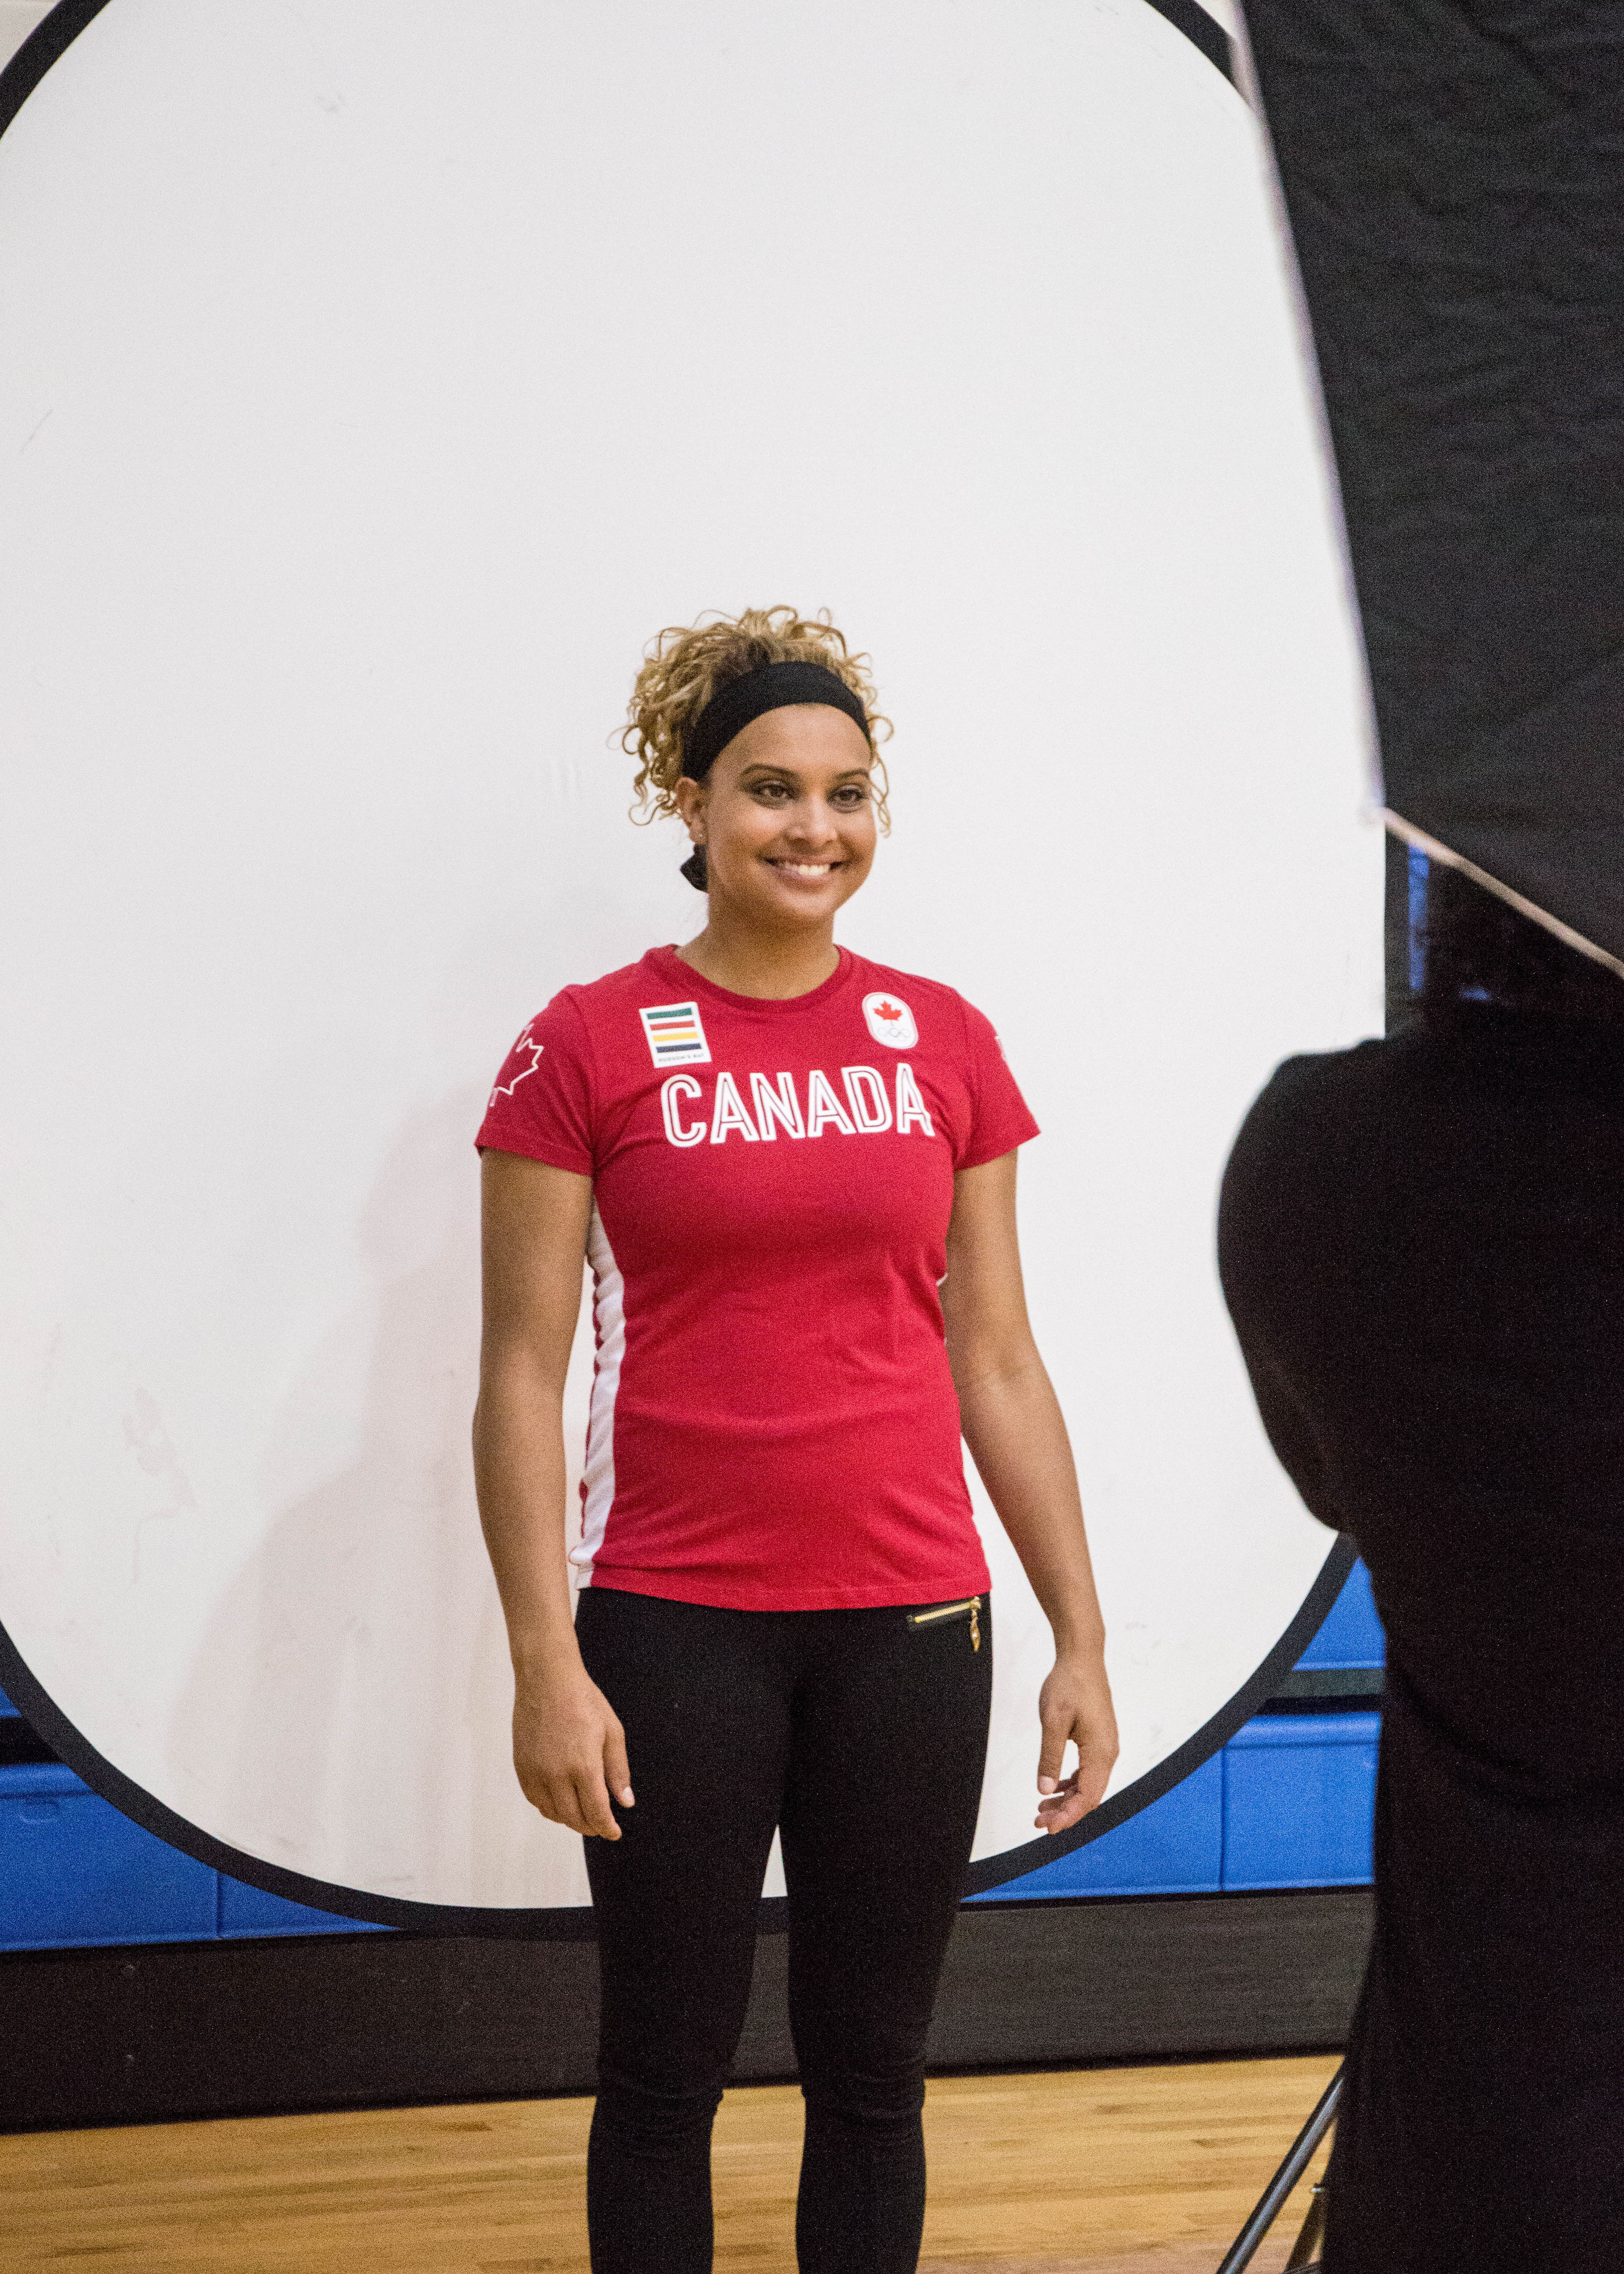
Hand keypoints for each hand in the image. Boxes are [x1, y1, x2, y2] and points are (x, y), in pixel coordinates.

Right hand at [512, 1662, 632, 1838]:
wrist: (547, 1679)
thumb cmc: (583, 1700)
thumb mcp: (612, 1732)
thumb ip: (618, 1771)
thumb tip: (625, 1802)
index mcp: (583, 1766)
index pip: (596, 1813)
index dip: (607, 1828)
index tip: (615, 1833)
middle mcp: (556, 1775)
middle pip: (574, 1818)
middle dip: (591, 1827)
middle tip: (602, 1826)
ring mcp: (535, 1772)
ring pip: (553, 1813)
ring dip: (570, 1819)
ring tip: (583, 1814)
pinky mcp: (521, 1767)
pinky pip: (535, 1800)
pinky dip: (549, 1808)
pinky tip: (561, 1802)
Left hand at [1034, 1647, 1117, 1834]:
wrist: (1082, 1658)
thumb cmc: (1068, 1685)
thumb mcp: (1053, 1721)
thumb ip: (1050, 1757)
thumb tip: (1045, 1790)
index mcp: (1101, 1752)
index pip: (1088, 1797)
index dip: (1068, 1816)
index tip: (1047, 1828)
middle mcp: (1108, 1753)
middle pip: (1090, 1795)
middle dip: (1066, 1812)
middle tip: (1038, 1821)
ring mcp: (1105, 1746)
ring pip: (1089, 1784)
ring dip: (1067, 1799)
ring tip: (1042, 1808)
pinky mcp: (1098, 1740)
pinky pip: (1088, 1771)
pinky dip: (1072, 1783)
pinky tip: (1055, 1786)